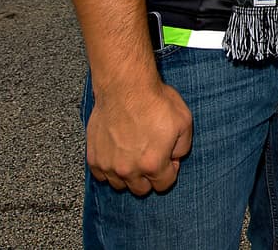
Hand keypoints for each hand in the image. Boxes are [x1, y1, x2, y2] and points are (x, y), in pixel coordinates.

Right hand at [86, 80, 192, 195]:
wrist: (125, 87)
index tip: (168, 158)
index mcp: (153, 164)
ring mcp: (108, 164)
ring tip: (134, 155)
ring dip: (129, 175)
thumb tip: (175, 158)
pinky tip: (118, 154)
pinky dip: (110, 169)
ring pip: (120, 185)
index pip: (164, 185)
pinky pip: (101, 175)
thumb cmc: (155, 102)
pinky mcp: (93, 157)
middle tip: (151, 156)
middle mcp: (128, 169)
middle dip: (150, 177)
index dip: (170, 170)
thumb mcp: (184, 122)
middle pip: (141, 189)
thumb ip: (183, 147)